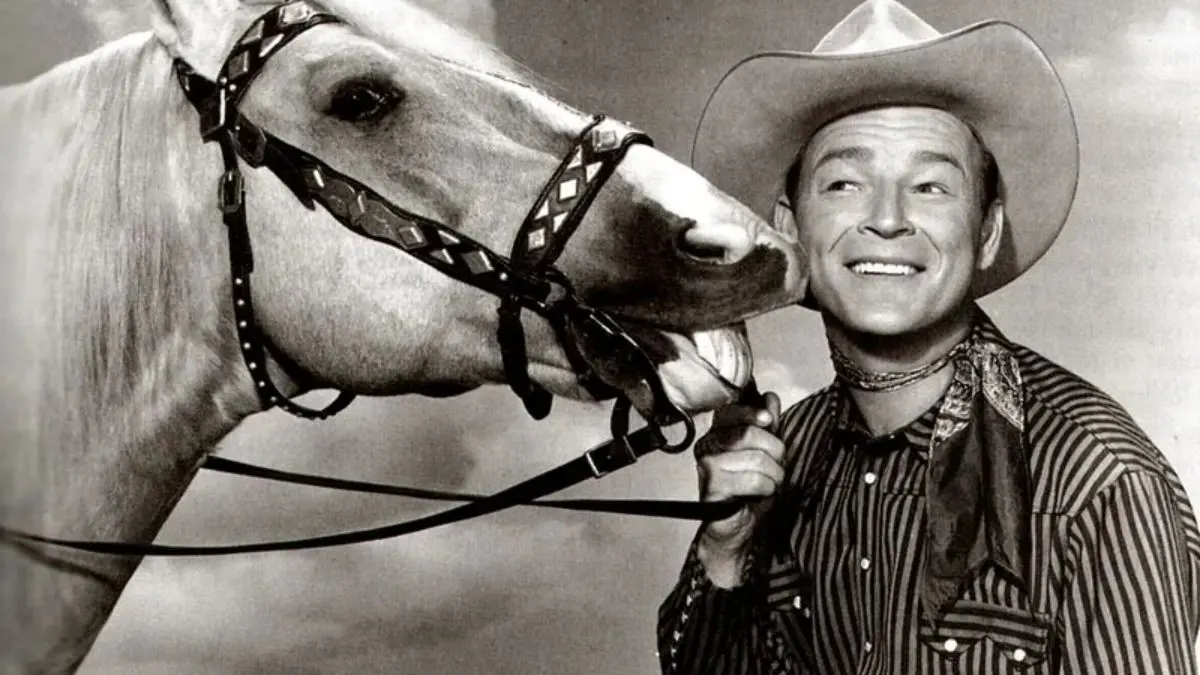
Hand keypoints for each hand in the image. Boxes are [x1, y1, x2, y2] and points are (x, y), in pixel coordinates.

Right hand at [693, 390, 783, 586]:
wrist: (740, 526)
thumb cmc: (750, 489)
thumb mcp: (766, 452)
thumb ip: (768, 425)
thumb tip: (770, 397)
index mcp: (717, 432)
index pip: (732, 410)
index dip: (754, 413)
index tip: (770, 420)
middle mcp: (707, 445)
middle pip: (751, 434)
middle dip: (775, 452)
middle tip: (775, 467)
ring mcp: (707, 466)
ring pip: (756, 458)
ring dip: (774, 474)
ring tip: (768, 484)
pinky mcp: (713, 488)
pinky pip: (753, 480)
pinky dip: (767, 489)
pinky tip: (759, 495)